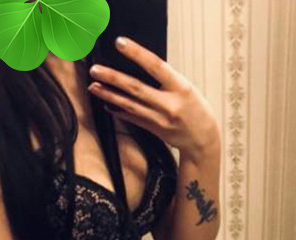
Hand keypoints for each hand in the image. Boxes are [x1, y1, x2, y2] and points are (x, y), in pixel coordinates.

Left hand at [87, 36, 220, 161]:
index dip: (137, 54)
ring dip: (109, 95)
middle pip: (136, 88)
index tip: (120, 43)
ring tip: (94, 86)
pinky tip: (106, 104)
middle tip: (96, 70)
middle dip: (113, 78)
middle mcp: (168, 104)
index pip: (156, 66)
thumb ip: (166, 79)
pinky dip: (118, 110)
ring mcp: (159, 119)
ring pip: (129, 104)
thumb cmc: (196, 109)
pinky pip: (132, 118)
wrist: (202, 139)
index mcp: (180, 87)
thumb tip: (142, 66)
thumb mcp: (187, 88)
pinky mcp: (153, 129)